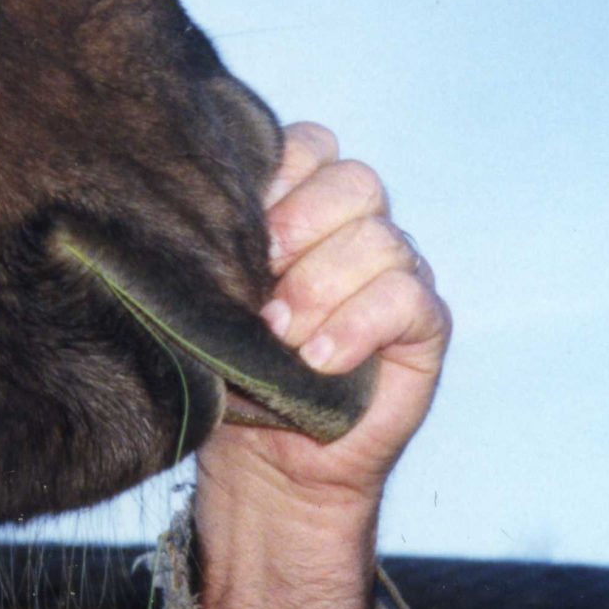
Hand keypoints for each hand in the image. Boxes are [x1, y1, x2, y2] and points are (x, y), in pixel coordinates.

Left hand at [194, 123, 450, 608]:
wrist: (269, 464)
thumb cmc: (230, 370)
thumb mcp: (212, 298)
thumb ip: (217, 243)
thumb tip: (184, 204)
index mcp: (309, 205)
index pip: (311, 145)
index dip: (277, 173)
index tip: (235, 224)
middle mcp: (359, 230)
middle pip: (354, 181)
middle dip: (298, 226)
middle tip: (257, 280)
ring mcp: (398, 273)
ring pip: (379, 239)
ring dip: (319, 287)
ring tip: (278, 335)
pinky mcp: (424, 324)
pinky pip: (406, 298)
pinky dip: (356, 325)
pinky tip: (318, 359)